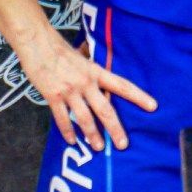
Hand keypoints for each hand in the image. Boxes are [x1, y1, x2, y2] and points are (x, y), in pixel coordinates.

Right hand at [18, 29, 156, 151]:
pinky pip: (61, 118)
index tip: (153, 106)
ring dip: (92, 134)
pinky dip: (67, 131)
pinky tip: (72, 140)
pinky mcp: (53, 96)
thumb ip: (92, 69)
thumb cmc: (61, 49)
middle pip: (105, 108)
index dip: (138, 96)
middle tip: (123, 144)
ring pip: (84, 118)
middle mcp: (86, 82)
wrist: (38, 44)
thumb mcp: (83, 56)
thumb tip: (101, 76)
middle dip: (115, 128)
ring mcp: (70, 90)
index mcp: (97, 71)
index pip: (122, 85)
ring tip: (99, 147)